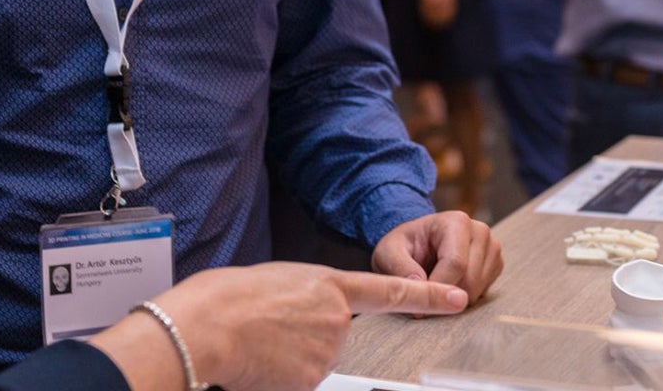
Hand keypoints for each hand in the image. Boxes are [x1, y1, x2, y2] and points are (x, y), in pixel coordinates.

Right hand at [91, 263, 469, 390]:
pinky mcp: (312, 382)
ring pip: (314, 362)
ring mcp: (327, 353)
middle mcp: (336, 320)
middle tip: (269, 329)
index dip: (429, 296)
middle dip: (307, 338)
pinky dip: (280, 378)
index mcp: (327, 285)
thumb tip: (303, 319)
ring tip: (257, 343)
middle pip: (335, 337)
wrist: (205, 327)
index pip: (390, 291)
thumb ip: (303, 298)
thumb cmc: (224, 299)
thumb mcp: (274, 281)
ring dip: (289, 359)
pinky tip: (258, 364)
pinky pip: (300, 382)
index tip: (458, 298)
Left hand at [373, 211, 504, 306]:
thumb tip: (419, 284)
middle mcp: (480, 231)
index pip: (456, 264)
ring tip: (433, 285)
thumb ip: (400, 267)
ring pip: (477, 290)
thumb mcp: (389, 252)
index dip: (437, 288)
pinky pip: (483, 294)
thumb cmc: (404, 246)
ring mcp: (492, 248)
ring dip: (452, 298)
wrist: (417, 244)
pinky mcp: (495, 265)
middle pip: (470, 280)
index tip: (417, 303)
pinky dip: (463, 297)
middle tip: (422, 296)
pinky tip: (448, 285)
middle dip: (444, 296)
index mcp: (456, 221)